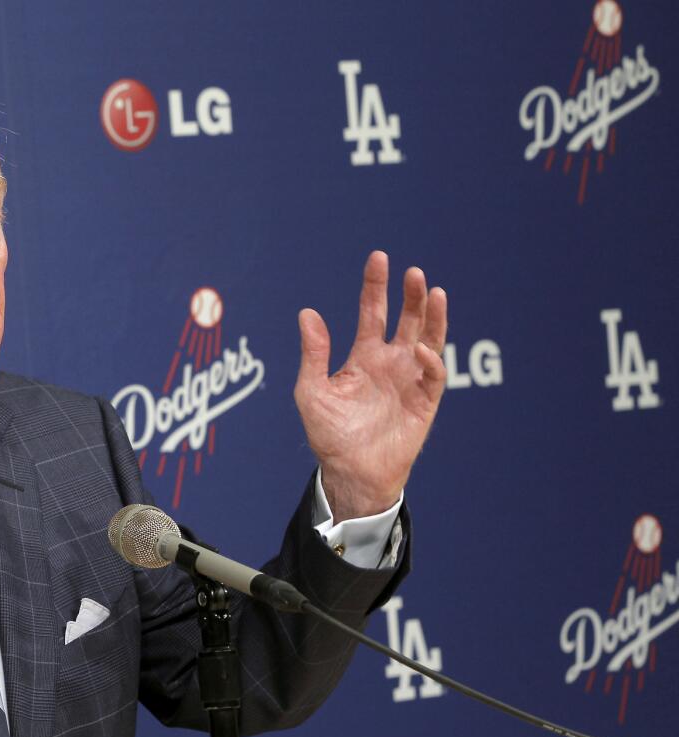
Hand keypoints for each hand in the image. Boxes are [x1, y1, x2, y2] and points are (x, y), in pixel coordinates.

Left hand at [294, 251, 447, 520]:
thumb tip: (307, 312)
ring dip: (432, 316)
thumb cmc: (329, 435)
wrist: (350, 473)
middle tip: (413, 272)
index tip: (379, 258)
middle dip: (411, 296)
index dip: (376, 286)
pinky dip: (430, 360)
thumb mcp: (311, 391)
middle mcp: (390, 363)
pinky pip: (433, 374)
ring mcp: (410, 380)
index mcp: (363, 357)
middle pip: (407, 320)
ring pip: (428, 339)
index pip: (372, 312)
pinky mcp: (425, 402)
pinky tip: (420, 349)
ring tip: (433, 291)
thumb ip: (313, 353)